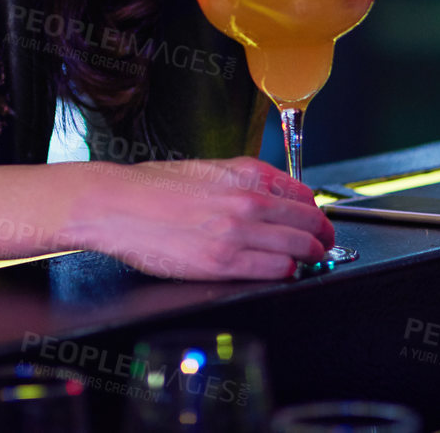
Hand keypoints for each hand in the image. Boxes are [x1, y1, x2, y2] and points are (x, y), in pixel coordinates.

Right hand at [68, 157, 334, 279]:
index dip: (315, 210)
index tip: (317, 219)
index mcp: (245, 172)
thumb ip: (242, 180)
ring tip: (310, 260)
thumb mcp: (206, 169)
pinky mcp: (222, 261)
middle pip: (308, 221)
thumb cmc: (151, 187)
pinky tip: (285, 271)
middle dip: (322, 235)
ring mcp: (237, 231)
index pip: (303, 193)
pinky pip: (274, 269)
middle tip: (324, 243)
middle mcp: (247, 199)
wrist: (115, 204)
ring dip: (310, 256)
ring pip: (299, 247)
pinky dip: (286, 271)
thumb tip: (270, 196)